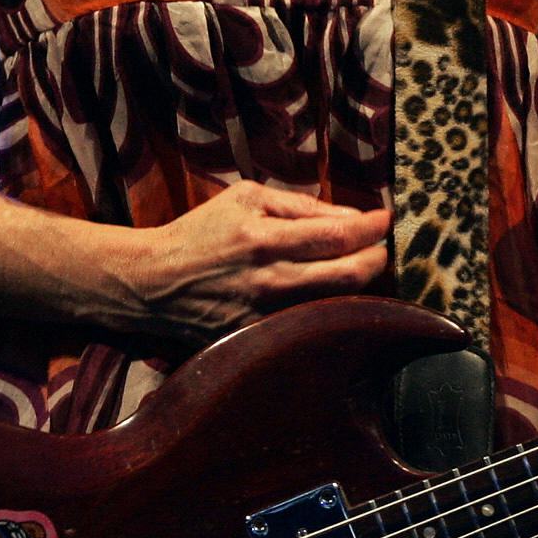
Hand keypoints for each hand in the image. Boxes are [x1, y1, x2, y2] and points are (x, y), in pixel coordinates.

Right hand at [119, 181, 389, 336]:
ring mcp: (264, 316)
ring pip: (336, 304)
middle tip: (379, 246)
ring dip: (358, 284)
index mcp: (263, 239)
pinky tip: (330, 293)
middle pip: (348, 276)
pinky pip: (311, 324)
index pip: (338, 236)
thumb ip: (299, 205)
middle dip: (376, 258)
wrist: (152, 282)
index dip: (372, 229)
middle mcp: (268, 280)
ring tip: (359, 265)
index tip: (384, 220)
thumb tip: (351, 217)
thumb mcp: (245, 198)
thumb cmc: (201, 232)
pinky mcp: (258, 338)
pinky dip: (330, 307)